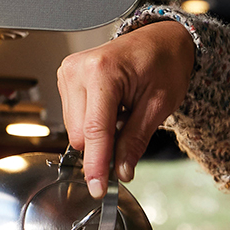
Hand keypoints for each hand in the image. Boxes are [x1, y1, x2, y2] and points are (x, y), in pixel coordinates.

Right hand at [57, 19, 196, 195]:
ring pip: (75, 131)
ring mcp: (68, 73)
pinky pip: (74, 118)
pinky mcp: (65, 78)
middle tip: (130, 132)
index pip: (95, 131)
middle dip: (104, 147)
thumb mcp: (159, 105)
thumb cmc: (164, 63)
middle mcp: (78, 70)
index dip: (96, 165)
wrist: (160, 40)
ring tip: (122, 112)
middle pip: (82, 135)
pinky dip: (93, 123)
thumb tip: (121, 170)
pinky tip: (110, 108)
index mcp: (103, 72)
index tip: (98, 189)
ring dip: (98, 134)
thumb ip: (136, 139)